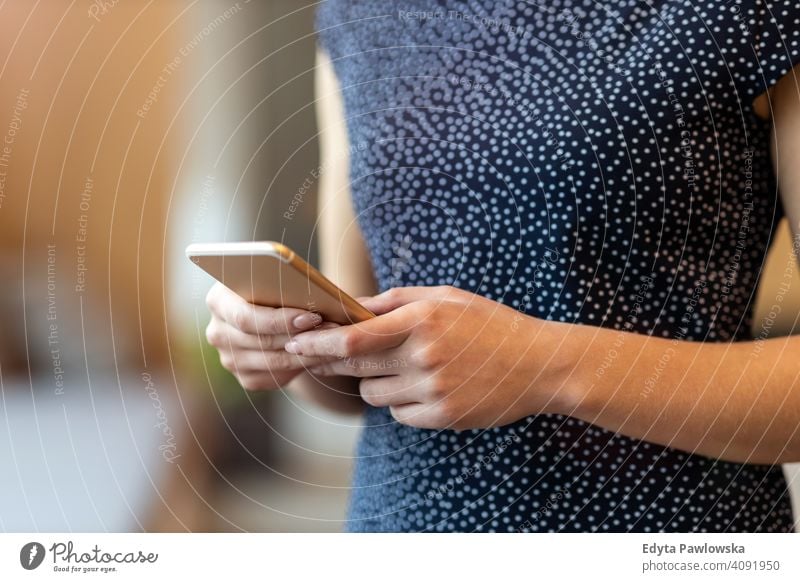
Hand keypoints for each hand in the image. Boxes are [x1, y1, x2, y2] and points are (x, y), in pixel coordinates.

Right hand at [204, 283, 338, 390]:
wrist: (268, 311)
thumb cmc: (274, 288)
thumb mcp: (275, 280)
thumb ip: (285, 285)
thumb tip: (315, 296)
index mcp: (218, 300)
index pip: (245, 317)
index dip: (280, 319)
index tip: (312, 316)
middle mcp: (217, 331)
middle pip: (260, 341)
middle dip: (299, 335)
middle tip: (331, 330)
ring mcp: (229, 358)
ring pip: (272, 362)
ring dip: (306, 353)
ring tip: (332, 342)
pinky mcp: (245, 377)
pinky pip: (276, 377)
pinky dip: (301, 366)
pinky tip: (321, 354)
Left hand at [284, 286, 575, 428]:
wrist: (539, 364)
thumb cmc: (490, 323)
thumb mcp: (447, 297)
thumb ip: (397, 300)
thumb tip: (353, 306)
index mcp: (421, 320)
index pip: (353, 339)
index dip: (317, 342)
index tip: (293, 342)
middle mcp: (423, 356)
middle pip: (354, 368)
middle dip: (332, 362)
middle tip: (319, 356)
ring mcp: (434, 390)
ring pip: (374, 394)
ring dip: (376, 383)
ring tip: (407, 368)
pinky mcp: (444, 416)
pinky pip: (400, 414)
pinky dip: (404, 402)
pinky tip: (429, 387)